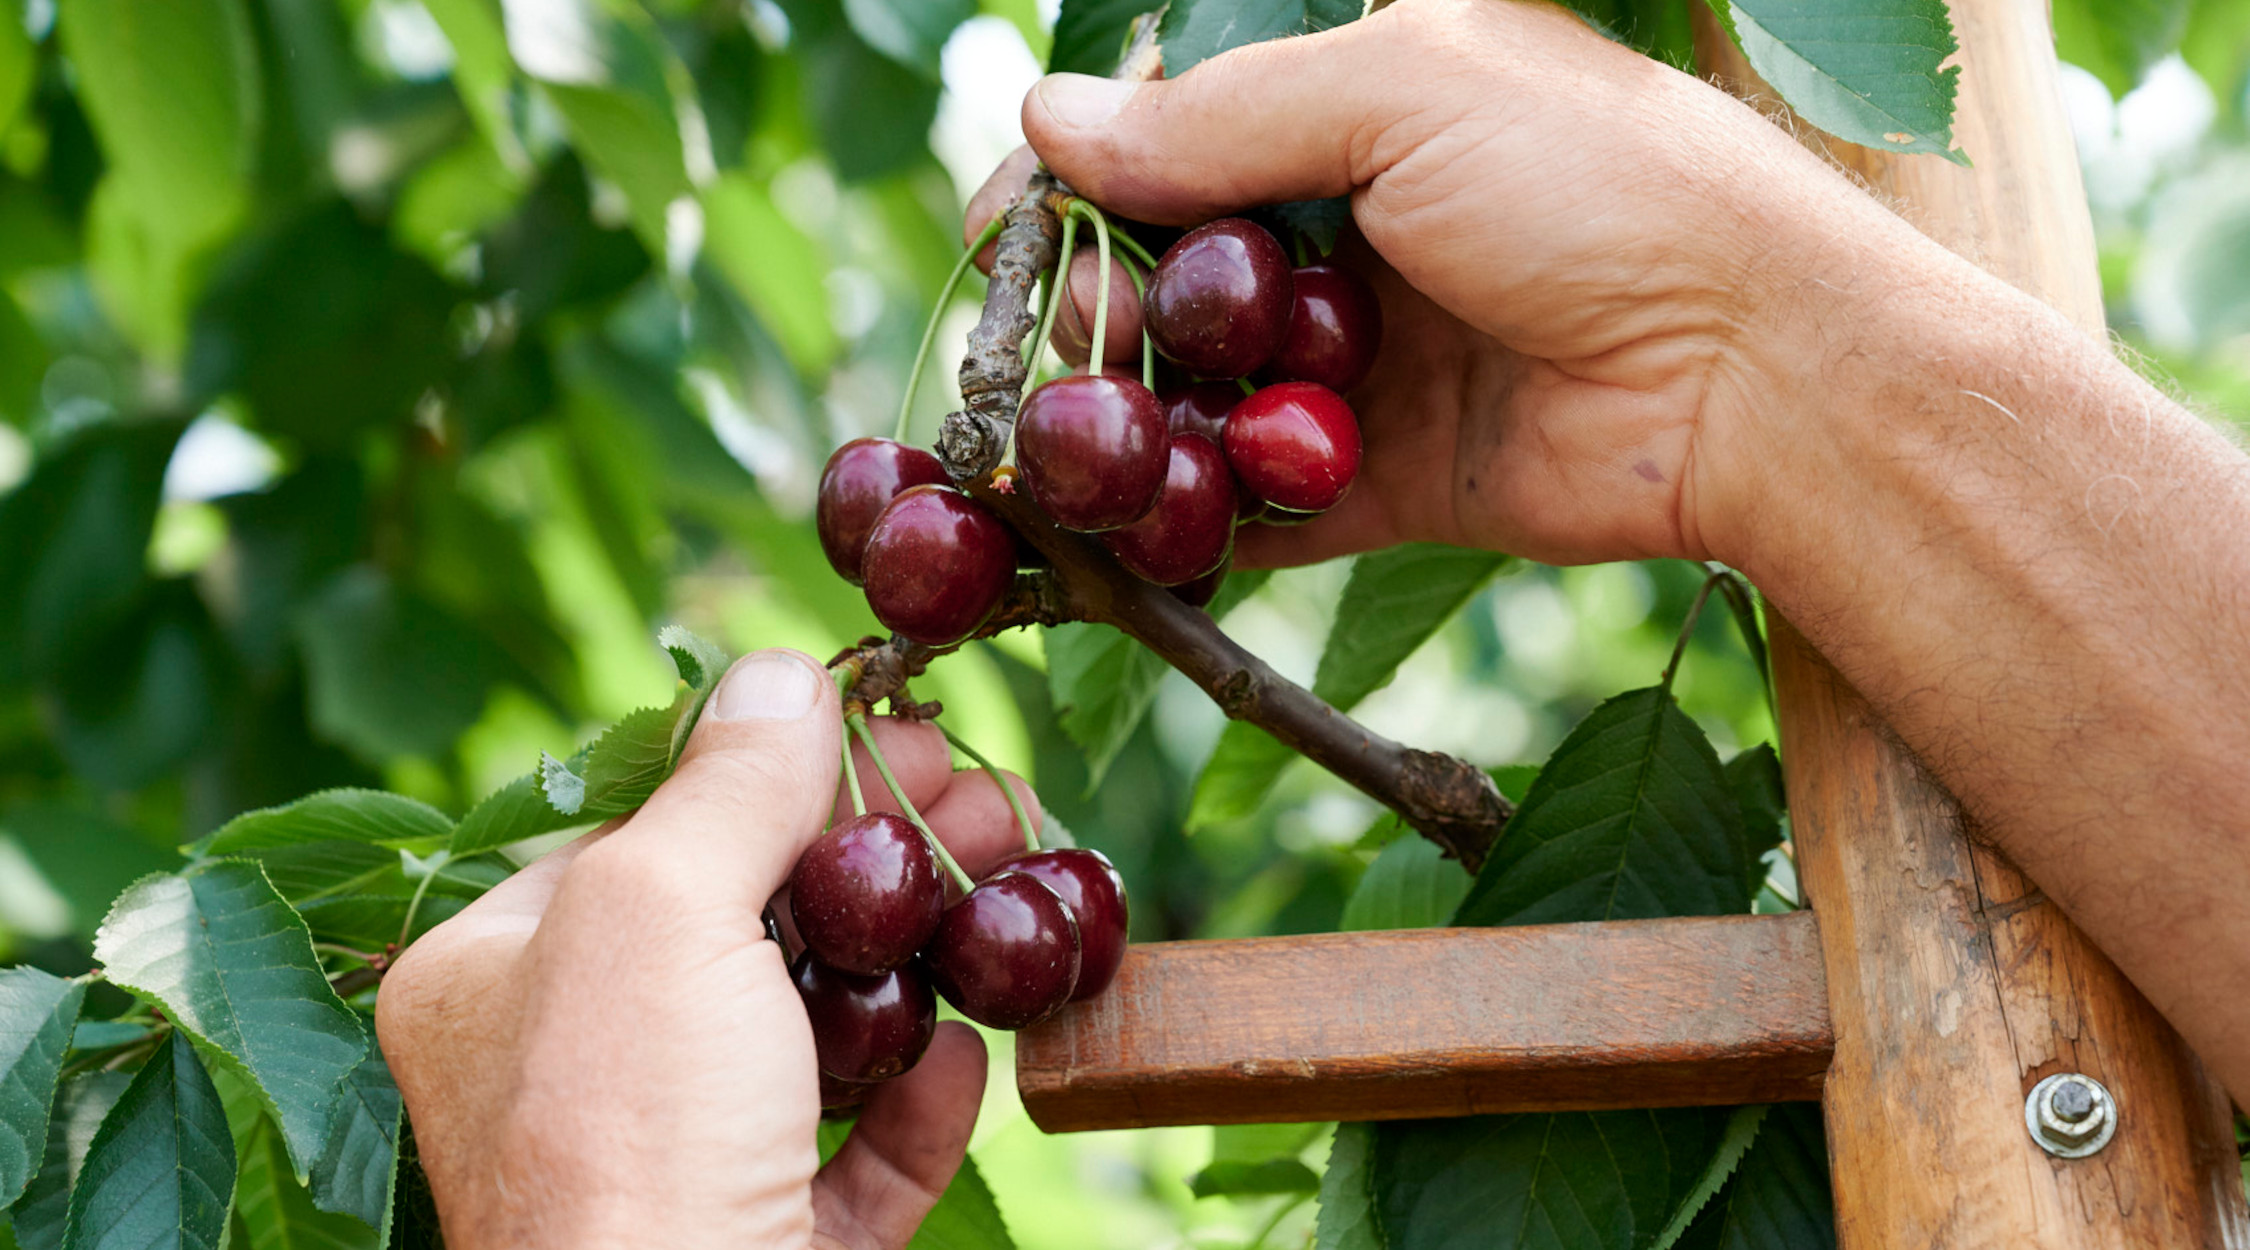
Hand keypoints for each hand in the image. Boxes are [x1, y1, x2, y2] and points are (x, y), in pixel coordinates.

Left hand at [376, 650, 1039, 1248]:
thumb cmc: (629, 1140)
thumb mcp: (661, 914)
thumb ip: (727, 786)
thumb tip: (779, 675)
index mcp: (495, 979)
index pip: (637, 830)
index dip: (767, 766)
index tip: (881, 726)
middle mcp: (572, 1070)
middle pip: (744, 918)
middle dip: (874, 852)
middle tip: (983, 794)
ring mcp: (672, 1165)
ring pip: (812, 1028)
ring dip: (918, 957)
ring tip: (1014, 882)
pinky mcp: (767, 1242)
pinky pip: (855, 1148)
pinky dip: (920, 1093)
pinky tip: (968, 1048)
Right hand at [970, 0, 1947, 571]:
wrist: (1753, 371)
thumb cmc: (1598, 187)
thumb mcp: (1403, 94)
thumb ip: (1218, 117)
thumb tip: (1046, 118)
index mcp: (1359, 109)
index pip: (1172, 135)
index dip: (1076, 185)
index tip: (999, 241)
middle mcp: (1350, 232)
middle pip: (1171, 278)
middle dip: (1106, 318)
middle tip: (1088, 353)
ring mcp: (1363, 363)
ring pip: (1203, 399)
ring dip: (1140, 428)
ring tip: (1102, 450)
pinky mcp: (1384, 482)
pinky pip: (1265, 508)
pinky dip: (1205, 525)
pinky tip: (1139, 536)